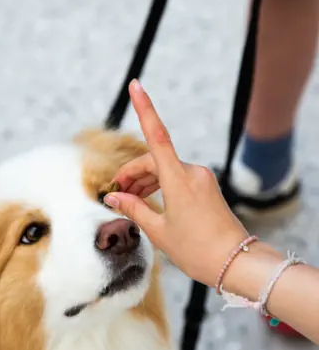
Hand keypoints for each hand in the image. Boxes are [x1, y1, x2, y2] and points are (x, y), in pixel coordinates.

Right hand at [104, 79, 248, 286]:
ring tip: (128, 198)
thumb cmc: (196, 250)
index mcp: (179, 180)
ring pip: (164, 169)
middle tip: (115, 191)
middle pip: (153, 160)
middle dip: (132, 172)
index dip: (145, 108)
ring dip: (145, 179)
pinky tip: (148, 198)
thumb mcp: (158, 231)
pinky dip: (159, 184)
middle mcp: (192, 172)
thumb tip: (113, 197)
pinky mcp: (205, 187)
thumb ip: (134, 208)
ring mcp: (201, 179)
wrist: (236, 263)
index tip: (136, 86)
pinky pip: (176, 177)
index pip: (157, 136)